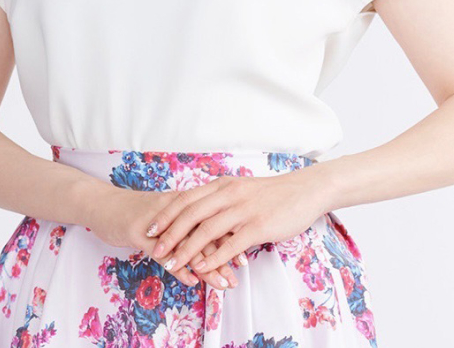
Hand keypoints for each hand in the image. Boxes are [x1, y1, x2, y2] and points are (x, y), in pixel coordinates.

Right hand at [86, 186, 242, 290]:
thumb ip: (188, 224)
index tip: (246, 256)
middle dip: (223, 255)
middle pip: (204, 231)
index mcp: (183, 202)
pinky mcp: (138, 231)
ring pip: (187, 243)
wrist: (103, 204)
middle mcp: (174, 208)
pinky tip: (191, 280)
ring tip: (222, 283)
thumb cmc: (138, 213)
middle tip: (237, 275)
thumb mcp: (166, 216)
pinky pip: (162, 251)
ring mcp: (157, 220)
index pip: (212, 218)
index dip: (229, 237)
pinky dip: (178, 267)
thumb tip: (214, 240)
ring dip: (206, 266)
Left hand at [144, 169, 325, 278]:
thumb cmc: (272, 194)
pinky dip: (214, 256)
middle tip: (155, 250)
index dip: (166, 215)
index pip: (186, 199)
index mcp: (222, 185)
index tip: (150, 229)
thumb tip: (197, 214)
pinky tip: (202, 268)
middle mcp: (229, 194)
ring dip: (187, 249)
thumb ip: (219, 200)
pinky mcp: (258, 226)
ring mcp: (243, 209)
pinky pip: (231, 243)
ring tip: (173, 264)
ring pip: (207, 230)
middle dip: (169, 234)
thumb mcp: (240, 190)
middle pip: (191, 214)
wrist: (304, 191)